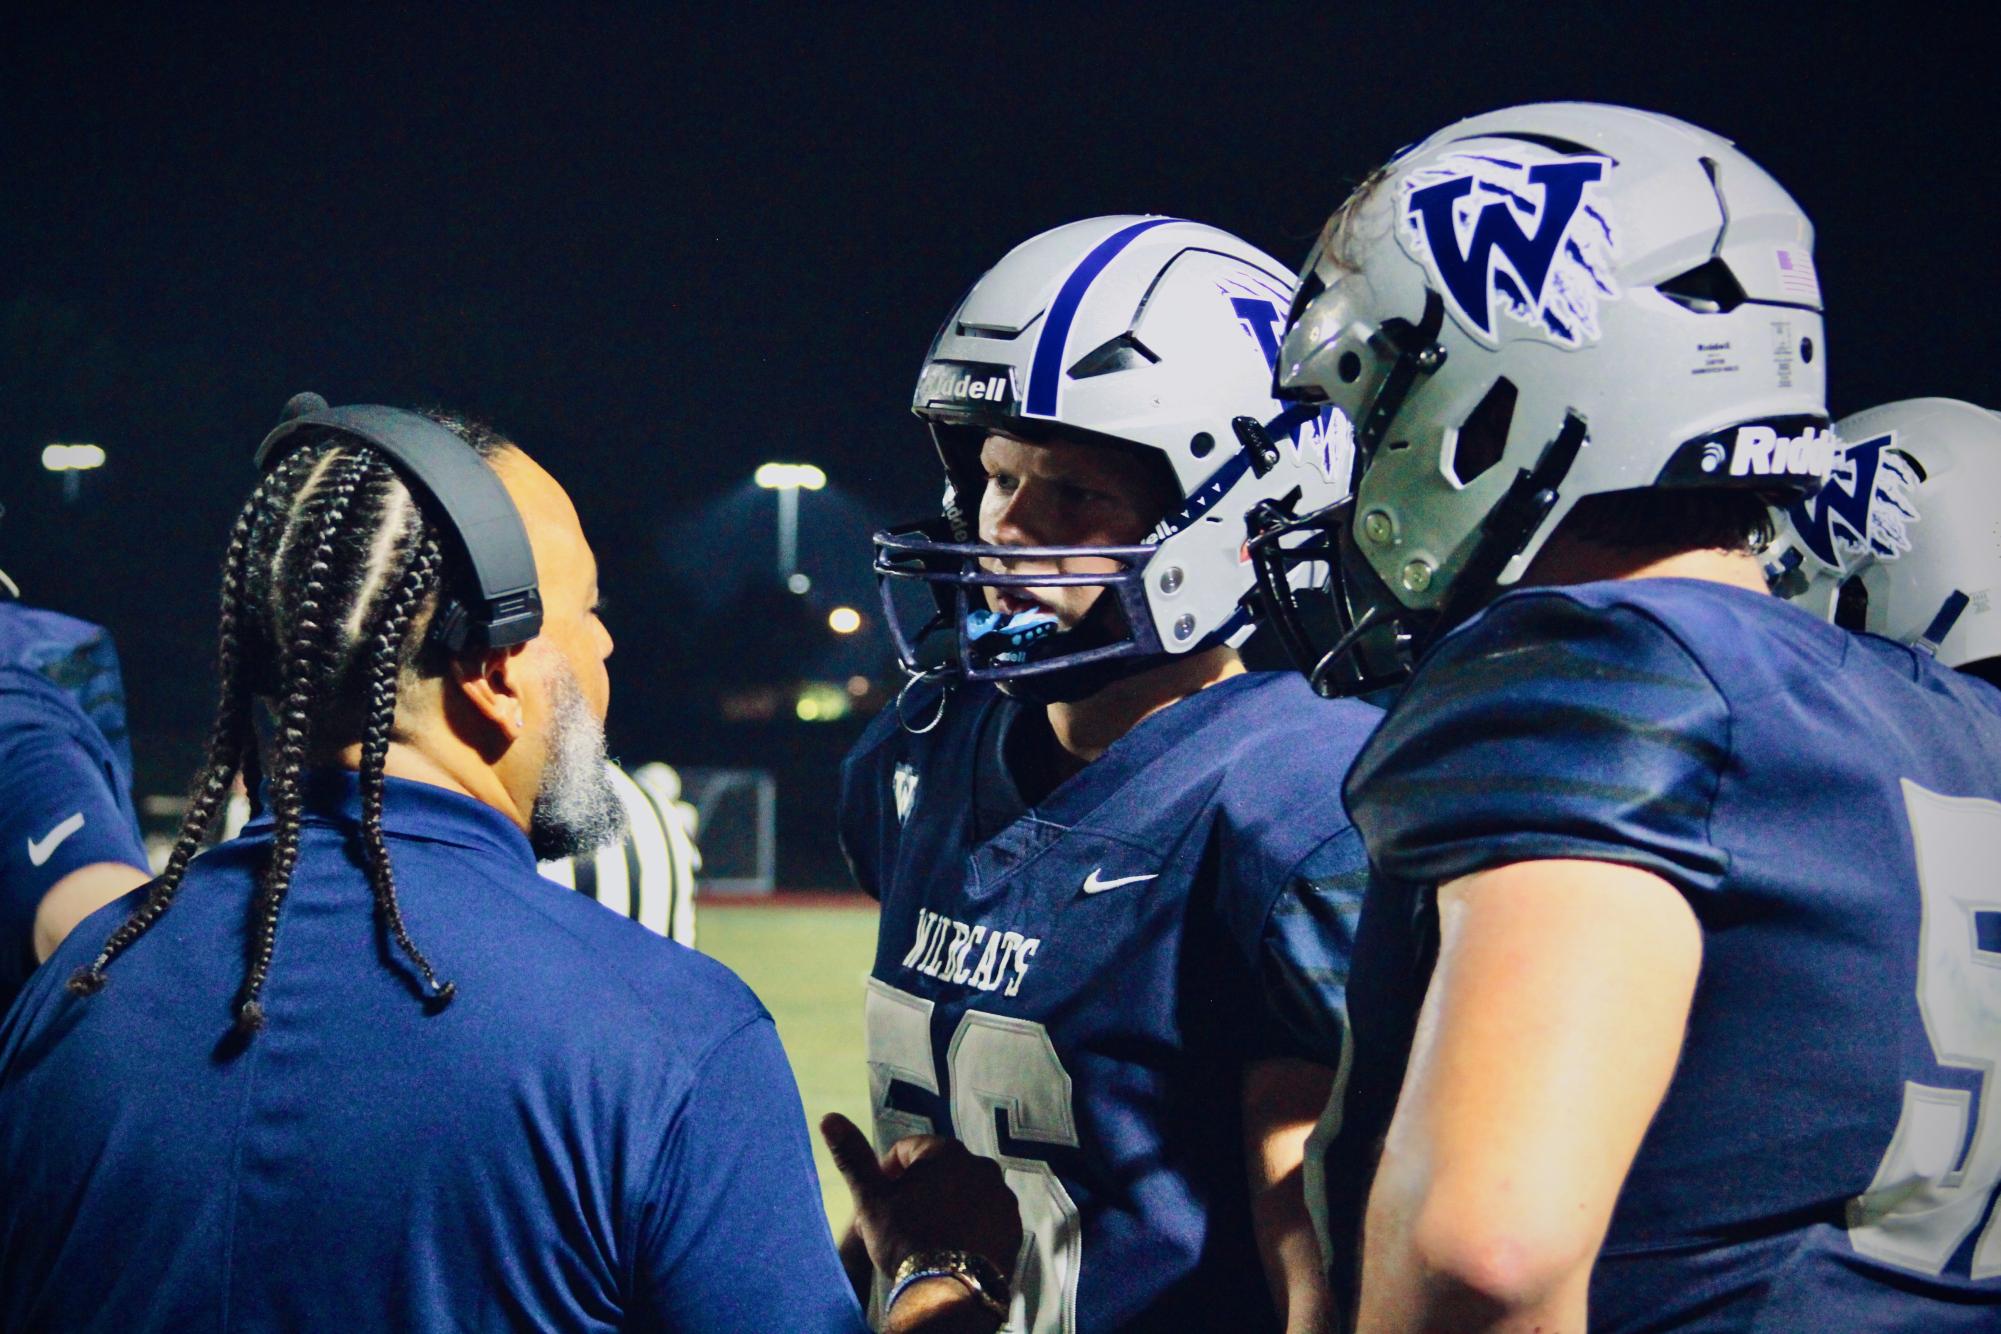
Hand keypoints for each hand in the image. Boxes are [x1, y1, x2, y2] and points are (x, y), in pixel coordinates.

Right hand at [819, 1113, 1021, 1280]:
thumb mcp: (871, 1199)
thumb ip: (853, 1157)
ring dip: (947, 1206)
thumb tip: (829, 1117)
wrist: (948, 1292)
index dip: (888, 1173)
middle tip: (900, 1220)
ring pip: (965, 1194)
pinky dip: (970, 1227)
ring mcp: (1002, 1198)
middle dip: (919, 1189)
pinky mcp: (1013, 1228)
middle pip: (940, 1171)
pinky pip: (986, 1219)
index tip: (880, 1200)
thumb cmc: (906, 1240)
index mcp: (947, 1152)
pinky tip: (952, 1248)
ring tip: (927, 1237)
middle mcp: (982, 1166)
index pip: (909, 1149)